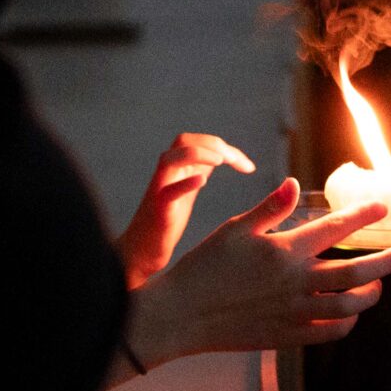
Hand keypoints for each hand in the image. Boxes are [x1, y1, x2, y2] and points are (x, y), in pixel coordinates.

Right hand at [118, 132, 254, 287]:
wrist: (142, 250)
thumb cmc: (166, 218)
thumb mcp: (186, 189)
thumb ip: (199, 169)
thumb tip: (222, 154)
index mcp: (176, 168)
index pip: (200, 142)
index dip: (226, 147)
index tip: (248, 167)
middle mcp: (166, 174)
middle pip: (183, 140)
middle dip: (212, 144)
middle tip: (234, 160)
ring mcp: (159, 190)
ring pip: (169, 159)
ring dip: (197, 154)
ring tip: (220, 161)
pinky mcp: (158, 210)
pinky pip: (168, 191)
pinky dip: (185, 183)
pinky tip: (202, 181)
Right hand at [127, 178, 390, 363]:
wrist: (180, 315)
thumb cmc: (204, 267)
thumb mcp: (234, 230)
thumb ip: (269, 209)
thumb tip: (293, 183)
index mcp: (284, 250)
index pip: (335, 229)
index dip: (362, 215)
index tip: (382, 206)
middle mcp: (296, 281)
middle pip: (356, 271)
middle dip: (388, 260)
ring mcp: (294, 311)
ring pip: (349, 305)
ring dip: (371, 293)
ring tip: (380, 284)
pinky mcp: (288, 336)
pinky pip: (329, 332)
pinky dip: (347, 323)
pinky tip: (351, 314)